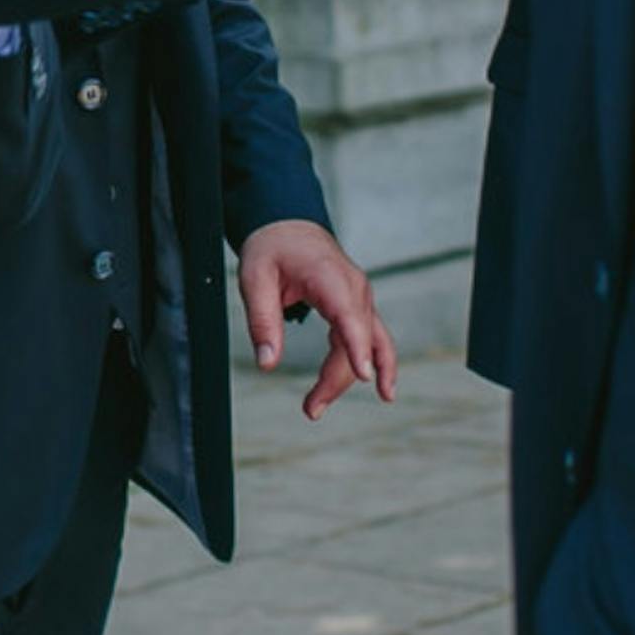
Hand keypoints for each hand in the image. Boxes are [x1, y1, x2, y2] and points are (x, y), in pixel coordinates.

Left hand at [236, 218, 398, 419]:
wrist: (287, 225)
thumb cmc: (272, 249)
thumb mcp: (255, 280)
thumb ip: (262, 321)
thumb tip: (267, 363)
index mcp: (330, 277)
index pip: (350, 316)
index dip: (359, 348)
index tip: (366, 376)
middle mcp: (355, 288)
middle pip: (358, 341)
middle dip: (337, 378)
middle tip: (310, 409)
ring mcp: (361, 298)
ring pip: (369, 345)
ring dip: (352, 377)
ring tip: (319, 406)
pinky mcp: (358, 306)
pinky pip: (371, 339)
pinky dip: (371, 362)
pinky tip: (380, 387)